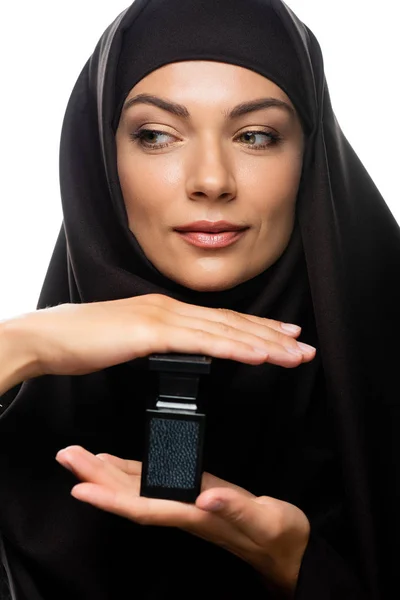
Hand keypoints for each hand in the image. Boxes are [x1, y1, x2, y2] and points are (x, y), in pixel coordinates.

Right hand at [2, 294, 315, 382]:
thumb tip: (178, 353)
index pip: (220, 322)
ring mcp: (162, 318)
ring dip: (263, 343)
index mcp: (166, 312)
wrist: (49, 337)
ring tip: (294, 354)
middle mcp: (170, 309)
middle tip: (304, 346)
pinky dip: (234, 347)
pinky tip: (258, 354)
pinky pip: (201, 343)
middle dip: (272, 336)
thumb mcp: (129, 340)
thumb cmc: (84, 342)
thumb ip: (158, 344)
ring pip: (224, 331)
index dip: (255, 329)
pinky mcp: (150, 332)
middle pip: (231, 324)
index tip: (283, 338)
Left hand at [56, 446, 309, 594]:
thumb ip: (235, 507)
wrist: (284, 544)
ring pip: (136, 489)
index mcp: (194, 515)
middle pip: (130, 497)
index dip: (110, 500)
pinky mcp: (193, 492)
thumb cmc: (277, 533)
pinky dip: (131, 471)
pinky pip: (154, 481)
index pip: (144, 509)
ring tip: (80, 455)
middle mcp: (182, 510)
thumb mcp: (264, 518)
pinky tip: (116, 463)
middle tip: (67, 455)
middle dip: (96, 477)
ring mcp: (185, 502)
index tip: (80, 487)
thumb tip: (206, 499)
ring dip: (106, 473)